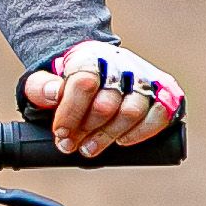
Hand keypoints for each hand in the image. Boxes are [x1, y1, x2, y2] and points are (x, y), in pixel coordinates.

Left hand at [22, 38, 184, 158]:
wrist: (99, 66)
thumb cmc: (72, 78)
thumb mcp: (48, 79)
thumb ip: (41, 86)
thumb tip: (54, 93)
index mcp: (92, 58)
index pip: (83, 84)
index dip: (70, 114)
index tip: (60, 133)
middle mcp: (121, 64)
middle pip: (106, 103)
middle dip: (85, 130)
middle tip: (72, 145)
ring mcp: (144, 77)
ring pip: (132, 111)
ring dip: (109, 136)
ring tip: (91, 147)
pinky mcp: (164, 91)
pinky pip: (159, 114)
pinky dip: (142, 132)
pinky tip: (122, 140)